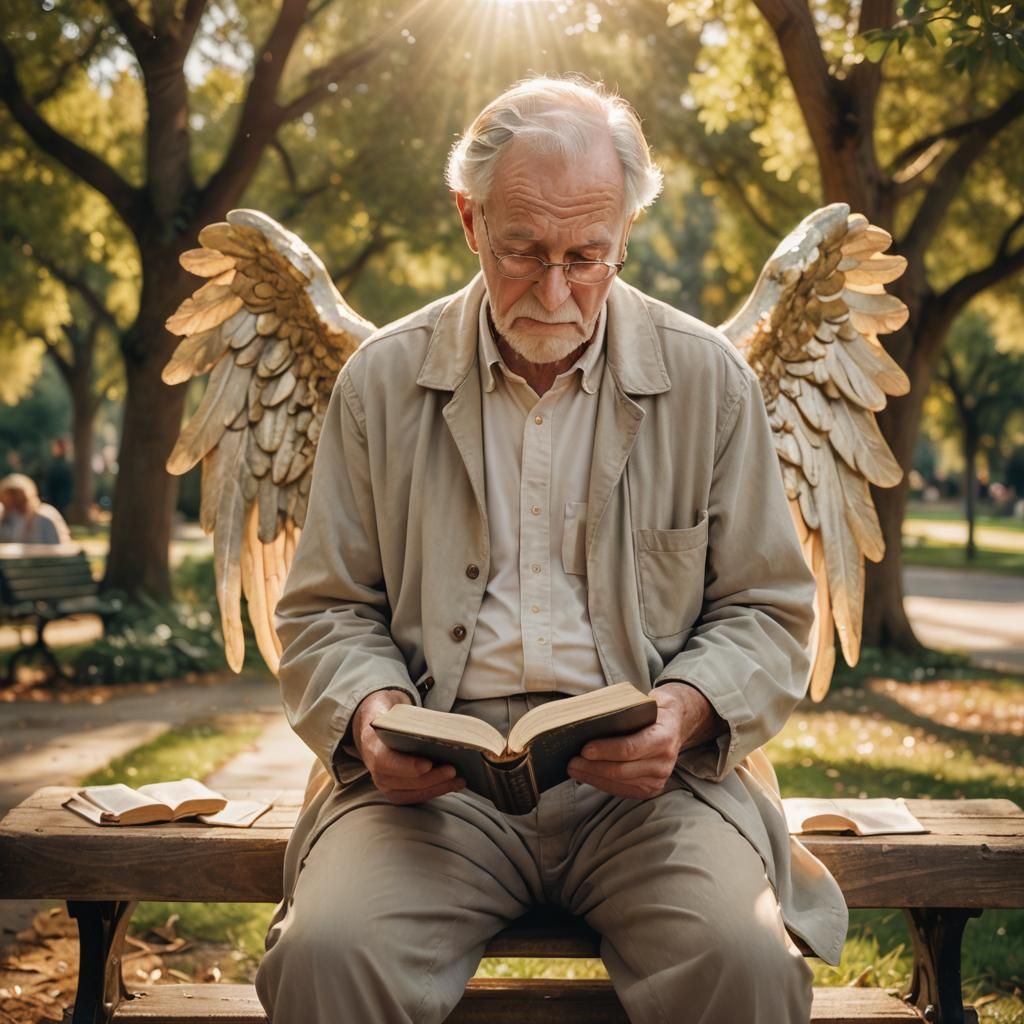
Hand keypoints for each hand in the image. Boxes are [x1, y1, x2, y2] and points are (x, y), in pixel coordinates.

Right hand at [352, 690, 465, 803]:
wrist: (378, 733)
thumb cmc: (391, 721)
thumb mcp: (395, 713)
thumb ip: (410, 720)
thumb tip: (440, 727)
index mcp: (373, 747)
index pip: (385, 762)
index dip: (406, 766)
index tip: (427, 764)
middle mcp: (377, 772)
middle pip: (404, 782)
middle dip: (431, 778)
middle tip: (453, 770)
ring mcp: (387, 786)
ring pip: (413, 793)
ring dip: (438, 787)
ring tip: (460, 779)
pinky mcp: (399, 793)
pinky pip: (419, 796)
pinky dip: (437, 791)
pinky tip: (455, 783)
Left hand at [567, 684, 721, 798]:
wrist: (676, 724)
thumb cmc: (654, 709)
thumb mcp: (644, 701)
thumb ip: (623, 709)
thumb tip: (587, 716)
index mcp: (664, 735)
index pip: (630, 748)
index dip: (606, 750)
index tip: (584, 749)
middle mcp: (664, 761)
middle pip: (622, 770)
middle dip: (593, 767)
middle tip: (571, 761)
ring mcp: (659, 778)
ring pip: (620, 782)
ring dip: (593, 777)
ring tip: (574, 768)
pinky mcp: (651, 789)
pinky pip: (622, 790)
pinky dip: (602, 784)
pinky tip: (587, 776)